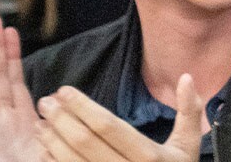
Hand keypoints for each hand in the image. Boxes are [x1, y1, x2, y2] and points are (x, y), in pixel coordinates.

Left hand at [36, 76, 203, 161]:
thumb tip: (186, 77)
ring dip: (51, 140)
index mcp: (148, 157)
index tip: (64, 90)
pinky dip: (51, 161)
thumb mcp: (188, 145)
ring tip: (41, 122)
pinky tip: (44, 148)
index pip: (107, 126)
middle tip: (46, 102)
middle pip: (84, 141)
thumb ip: (189, 112)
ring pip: (70, 160)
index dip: (82, 106)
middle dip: (60, 118)